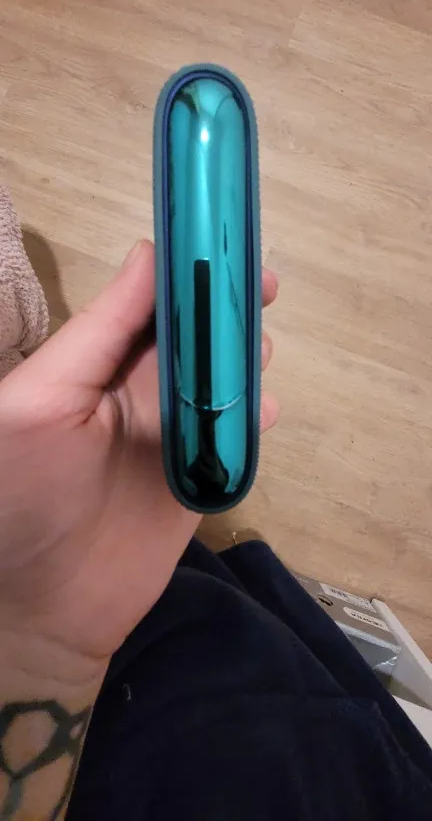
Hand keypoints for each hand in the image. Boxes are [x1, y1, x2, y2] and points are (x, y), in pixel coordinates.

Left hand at [0, 240, 278, 681]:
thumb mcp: (41, 399)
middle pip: (198, 335)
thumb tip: (149, 253)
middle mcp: (138, 390)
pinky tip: (260, 417)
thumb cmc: (21, 495)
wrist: (34, 612)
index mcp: (96, 361)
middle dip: (231, 309)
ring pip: (224, 381)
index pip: (151, 300)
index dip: (190, 269)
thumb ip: (98, 331)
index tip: (228, 245)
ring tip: (255, 359)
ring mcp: (172, 436)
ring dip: (247, 361)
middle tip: (264, 292)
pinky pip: (237, 441)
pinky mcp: (199, 481)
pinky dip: (256, 422)